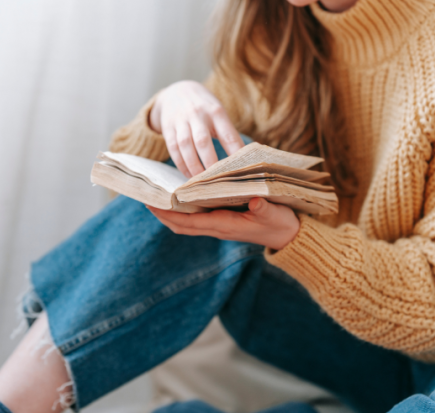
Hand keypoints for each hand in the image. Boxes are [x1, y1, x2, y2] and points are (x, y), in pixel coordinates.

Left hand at [147, 198, 299, 250]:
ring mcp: (219, 227)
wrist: (289, 236)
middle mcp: (218, 228)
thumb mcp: (274, 213)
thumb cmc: (281, 223)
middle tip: (145, 199)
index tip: (152, 203)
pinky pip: (196, 220)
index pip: (190, 222)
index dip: (170, 214)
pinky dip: (183, 212)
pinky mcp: (223, 223)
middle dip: (163, 214)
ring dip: (170, 214)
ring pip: (187, 224)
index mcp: (225, 225)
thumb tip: (254, 200)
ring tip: (156, 198)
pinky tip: (179, 200)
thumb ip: (263, 208)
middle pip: (182, 225)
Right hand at [149, 80, 244, 177]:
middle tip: (217, 179)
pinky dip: (181, 164)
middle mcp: (198, 115)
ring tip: (201, 181)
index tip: (242, 169)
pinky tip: (188, 175)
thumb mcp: (218, 113)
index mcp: (216, 112)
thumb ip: (228, 132)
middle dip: (210, 162)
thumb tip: (244, 158)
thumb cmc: (205, 108)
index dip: (235, 152)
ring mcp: (181, 121)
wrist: (177, 91)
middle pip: (203, 141)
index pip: (227, 134)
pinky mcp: (168, 127)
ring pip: (185, 145)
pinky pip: (173, 148)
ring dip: (193, 165)